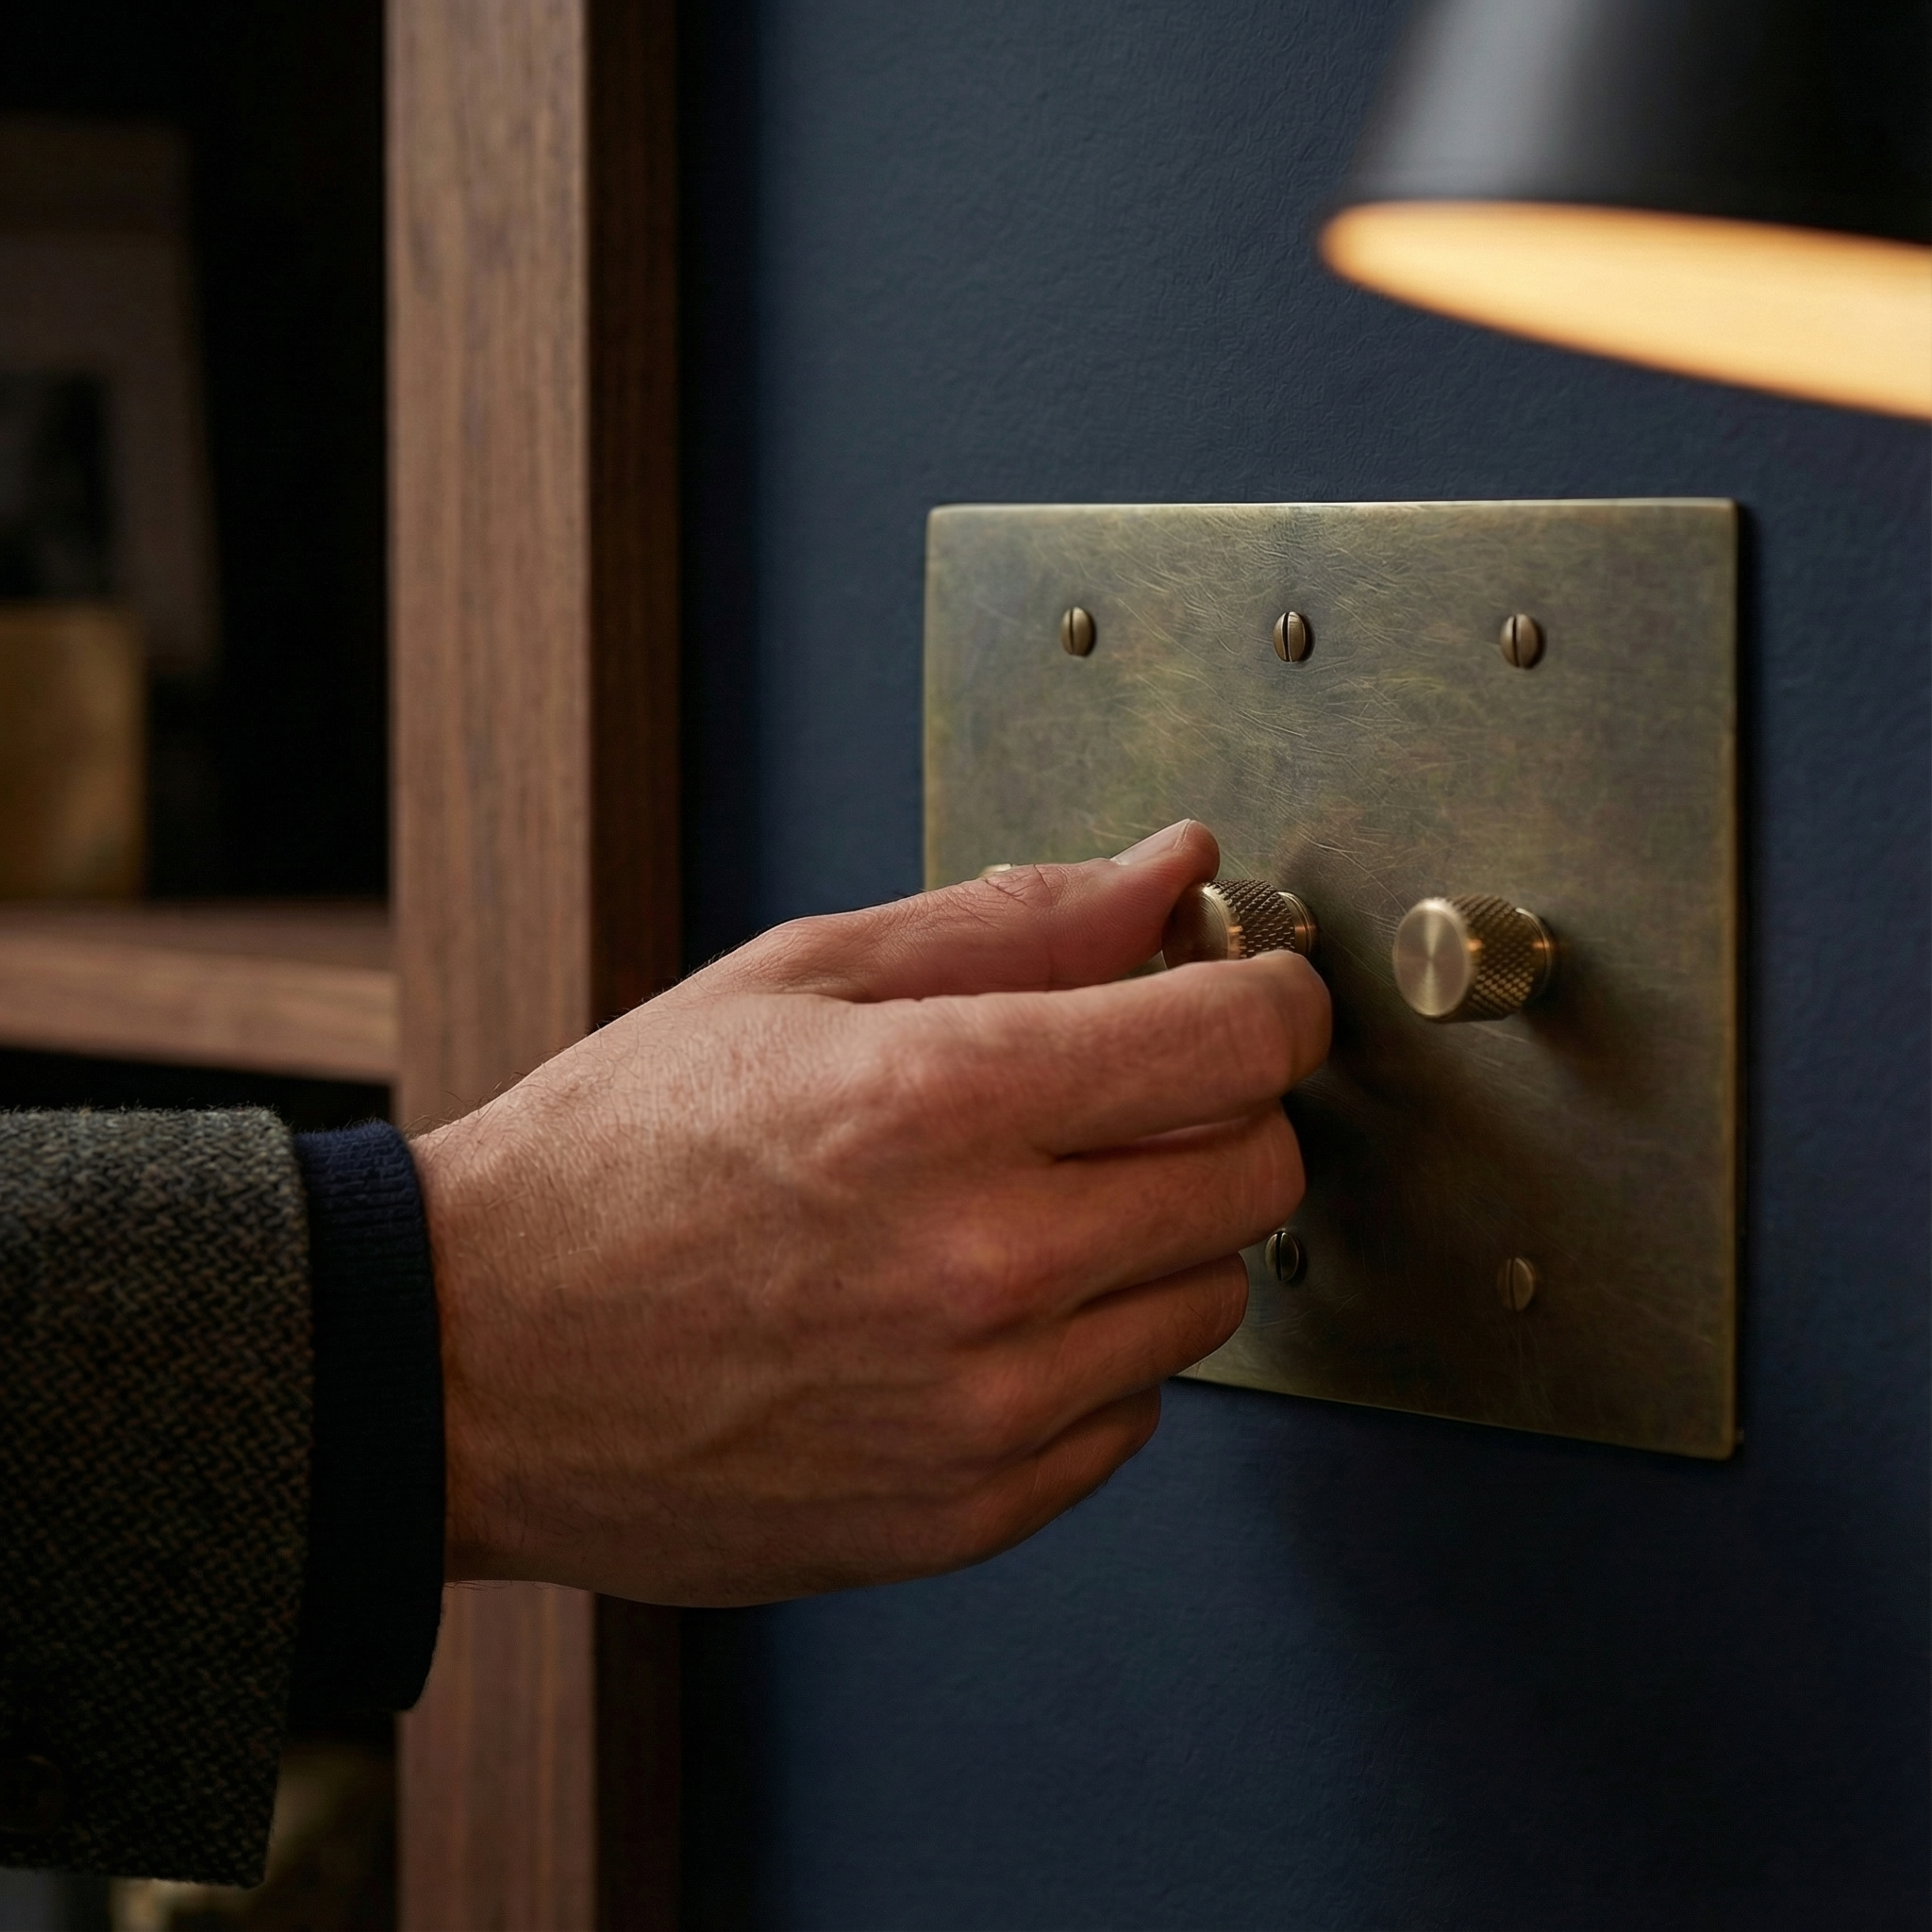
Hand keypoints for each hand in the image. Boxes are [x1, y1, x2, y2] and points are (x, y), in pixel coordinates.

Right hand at [411, 820, 1330, 1604]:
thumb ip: (1013, 923)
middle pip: (1256, 1176)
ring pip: (1208, 1301)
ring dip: (1155, 1236)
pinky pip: (1131, 1414)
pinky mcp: (969, 1511)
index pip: (1235, 1042)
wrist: (477, 1361)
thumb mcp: (797, 981)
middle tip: (1134, 1092)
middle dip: (1224, 1112)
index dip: (1271, 997)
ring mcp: (983, 1406)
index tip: (1253, 992)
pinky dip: (1092, 1352)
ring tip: (1027, 1206)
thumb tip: (1172, 870)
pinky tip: (985, 1313)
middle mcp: (984, 1262)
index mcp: (940, 1098)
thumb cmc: (618, 1156)